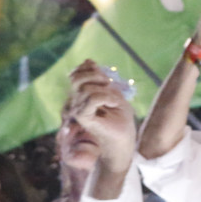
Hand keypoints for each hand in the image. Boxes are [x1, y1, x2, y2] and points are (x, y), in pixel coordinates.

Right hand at [67, 61, 138, 195]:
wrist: (124, 141)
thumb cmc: (120, 119)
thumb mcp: (112, 92)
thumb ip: (99, 78)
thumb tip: (88, 61)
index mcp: (81, 95)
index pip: (76, 74)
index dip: (89, 69)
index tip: (105, 78)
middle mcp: (75, 102)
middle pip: (77, 78)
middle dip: (96, 77)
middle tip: (109, 86)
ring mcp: (77, 110)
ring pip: (86, 88)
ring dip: (105, 91)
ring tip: (114, 102)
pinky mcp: (83, 117)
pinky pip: (91, 99)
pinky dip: (106, 98)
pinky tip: (113, 104)